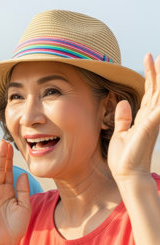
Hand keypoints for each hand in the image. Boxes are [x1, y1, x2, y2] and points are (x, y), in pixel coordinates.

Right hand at [0, 140, 30, 244]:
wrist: (6, 240)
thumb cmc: (16, 226)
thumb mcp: (25, 206)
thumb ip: (23, 190)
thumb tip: (23, 173)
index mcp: (8, 189)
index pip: (8, 170)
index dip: (8, 158)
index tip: (9, 145)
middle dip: (0, 156)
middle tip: (2, 142)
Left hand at [108, 54, 159, 181]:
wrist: (128, 175)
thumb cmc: (125, 157)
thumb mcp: (121, 132)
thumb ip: (123, 118)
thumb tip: (122, 102)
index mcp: (144, 117)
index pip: (149, 91)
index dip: (150, 74)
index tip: (149, 57)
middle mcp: (151, 116)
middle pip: (157, 89)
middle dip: (157, 71)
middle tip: (156, 54)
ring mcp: (152, 121)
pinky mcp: (149, 126)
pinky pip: (158, 109)